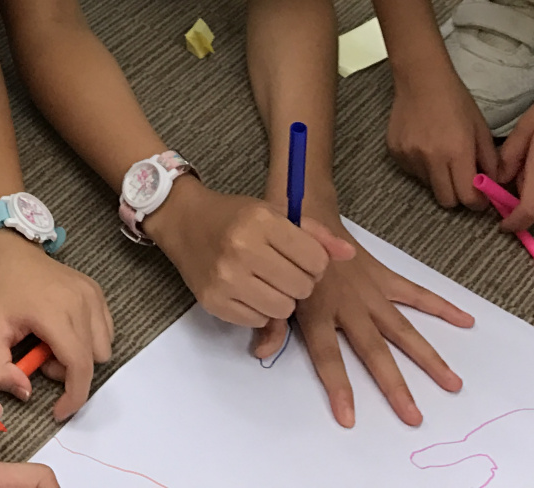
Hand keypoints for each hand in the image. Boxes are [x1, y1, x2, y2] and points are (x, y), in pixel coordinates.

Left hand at [0, 230, 111, 420]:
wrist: (10, 250)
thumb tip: (25, 392)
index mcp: (56, 313)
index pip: (79, 367)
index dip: (73, 397)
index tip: (58, 411)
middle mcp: (82, 303)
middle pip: (92, 362)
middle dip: (68, 373)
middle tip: (39, 358)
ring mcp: (93, 295)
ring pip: (102, 348)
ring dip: (79, 357)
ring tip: (50, 343)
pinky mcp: (96, 291)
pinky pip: (105, 330)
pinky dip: (88, 341)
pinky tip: (63, 331)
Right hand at [147, 179, 352, 328]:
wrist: (184, 222)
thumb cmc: (233, 217)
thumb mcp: (273, 213)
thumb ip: (314, 233)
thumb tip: (349, 255)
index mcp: (261, 221)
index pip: (315, 260)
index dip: (315, 263)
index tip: (300, 257)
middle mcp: (242, 249)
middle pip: (302, 288)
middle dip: (300, 282)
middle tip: (283, 271)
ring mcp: (226, 278)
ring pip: (283, 309)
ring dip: (282, 300)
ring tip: (267, 282)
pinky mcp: (214, 302)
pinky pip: (258, 321)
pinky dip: (259, 311)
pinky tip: (248, 291)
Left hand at [251, 237, 470, 427]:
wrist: (306, 214)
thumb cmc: (286, 256)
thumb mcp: (271, 288)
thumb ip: (270, 323)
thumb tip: (261, 353)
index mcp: (318, 312)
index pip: (328, 358)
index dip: (339, 388)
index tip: (350, 418)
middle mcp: (348, 306)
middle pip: (373, 351)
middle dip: (394, 385)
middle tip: (414, 416)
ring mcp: (369, 292)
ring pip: (402, 329)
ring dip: (428, 357)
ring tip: (452, 383)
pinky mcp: (383, 277)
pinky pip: (415, 293)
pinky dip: (440, 305)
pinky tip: (466, 320)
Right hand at [386, 60, 497, 210]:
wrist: (421, 79)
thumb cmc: (455, 100)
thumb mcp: (480, 129)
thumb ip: (489, 161)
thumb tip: (493, 184)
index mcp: (457, 152)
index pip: (467, 198)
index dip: (477, 202)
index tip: (480, 197)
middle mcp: (432, 159)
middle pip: (447, 200)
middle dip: (458, 195)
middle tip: (462, 180)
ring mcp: (410, 156)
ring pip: (429, 186)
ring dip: (439, 178)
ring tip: (441, 154)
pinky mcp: (396, 152)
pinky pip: (413, 172)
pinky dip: (422, 167)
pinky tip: (425, 146)